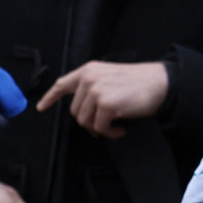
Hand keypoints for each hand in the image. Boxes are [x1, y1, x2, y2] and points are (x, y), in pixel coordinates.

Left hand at [36, 60, 169, 137]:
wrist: (160, 83)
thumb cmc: (139, 82)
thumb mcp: (110, 77)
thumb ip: (93, 86)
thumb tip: (82, 110)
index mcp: (89, 70)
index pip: (63, 84)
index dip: (50, 97)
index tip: (41, 107)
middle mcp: (89, 78)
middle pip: (75, 111)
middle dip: (89, 122)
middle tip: (106, 124)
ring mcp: (96, 90)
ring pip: (85, 122)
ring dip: (100, 128)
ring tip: (116, 124)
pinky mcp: (106, 104)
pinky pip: (99, 128)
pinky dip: (110, 132)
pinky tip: (121, 128)